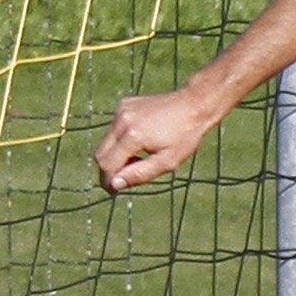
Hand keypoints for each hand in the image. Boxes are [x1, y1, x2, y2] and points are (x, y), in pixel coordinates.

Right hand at [96, 85, 227, 193]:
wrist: (194, 104)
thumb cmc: (185, 136)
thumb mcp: (168, 161)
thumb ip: (139, 174)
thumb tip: (115, 184)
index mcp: (133, 136)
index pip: (107, 164)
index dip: (109, 181)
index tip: (114, 191)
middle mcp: (122, 121)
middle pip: (101, 154)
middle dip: (108, 169)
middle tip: (124, 178)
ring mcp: (122, 111)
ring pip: (105, 141)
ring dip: (115, 155)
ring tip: (138, 159)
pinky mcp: (124, 105)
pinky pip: (113, 129)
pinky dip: (120, 140)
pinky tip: (140, 143)